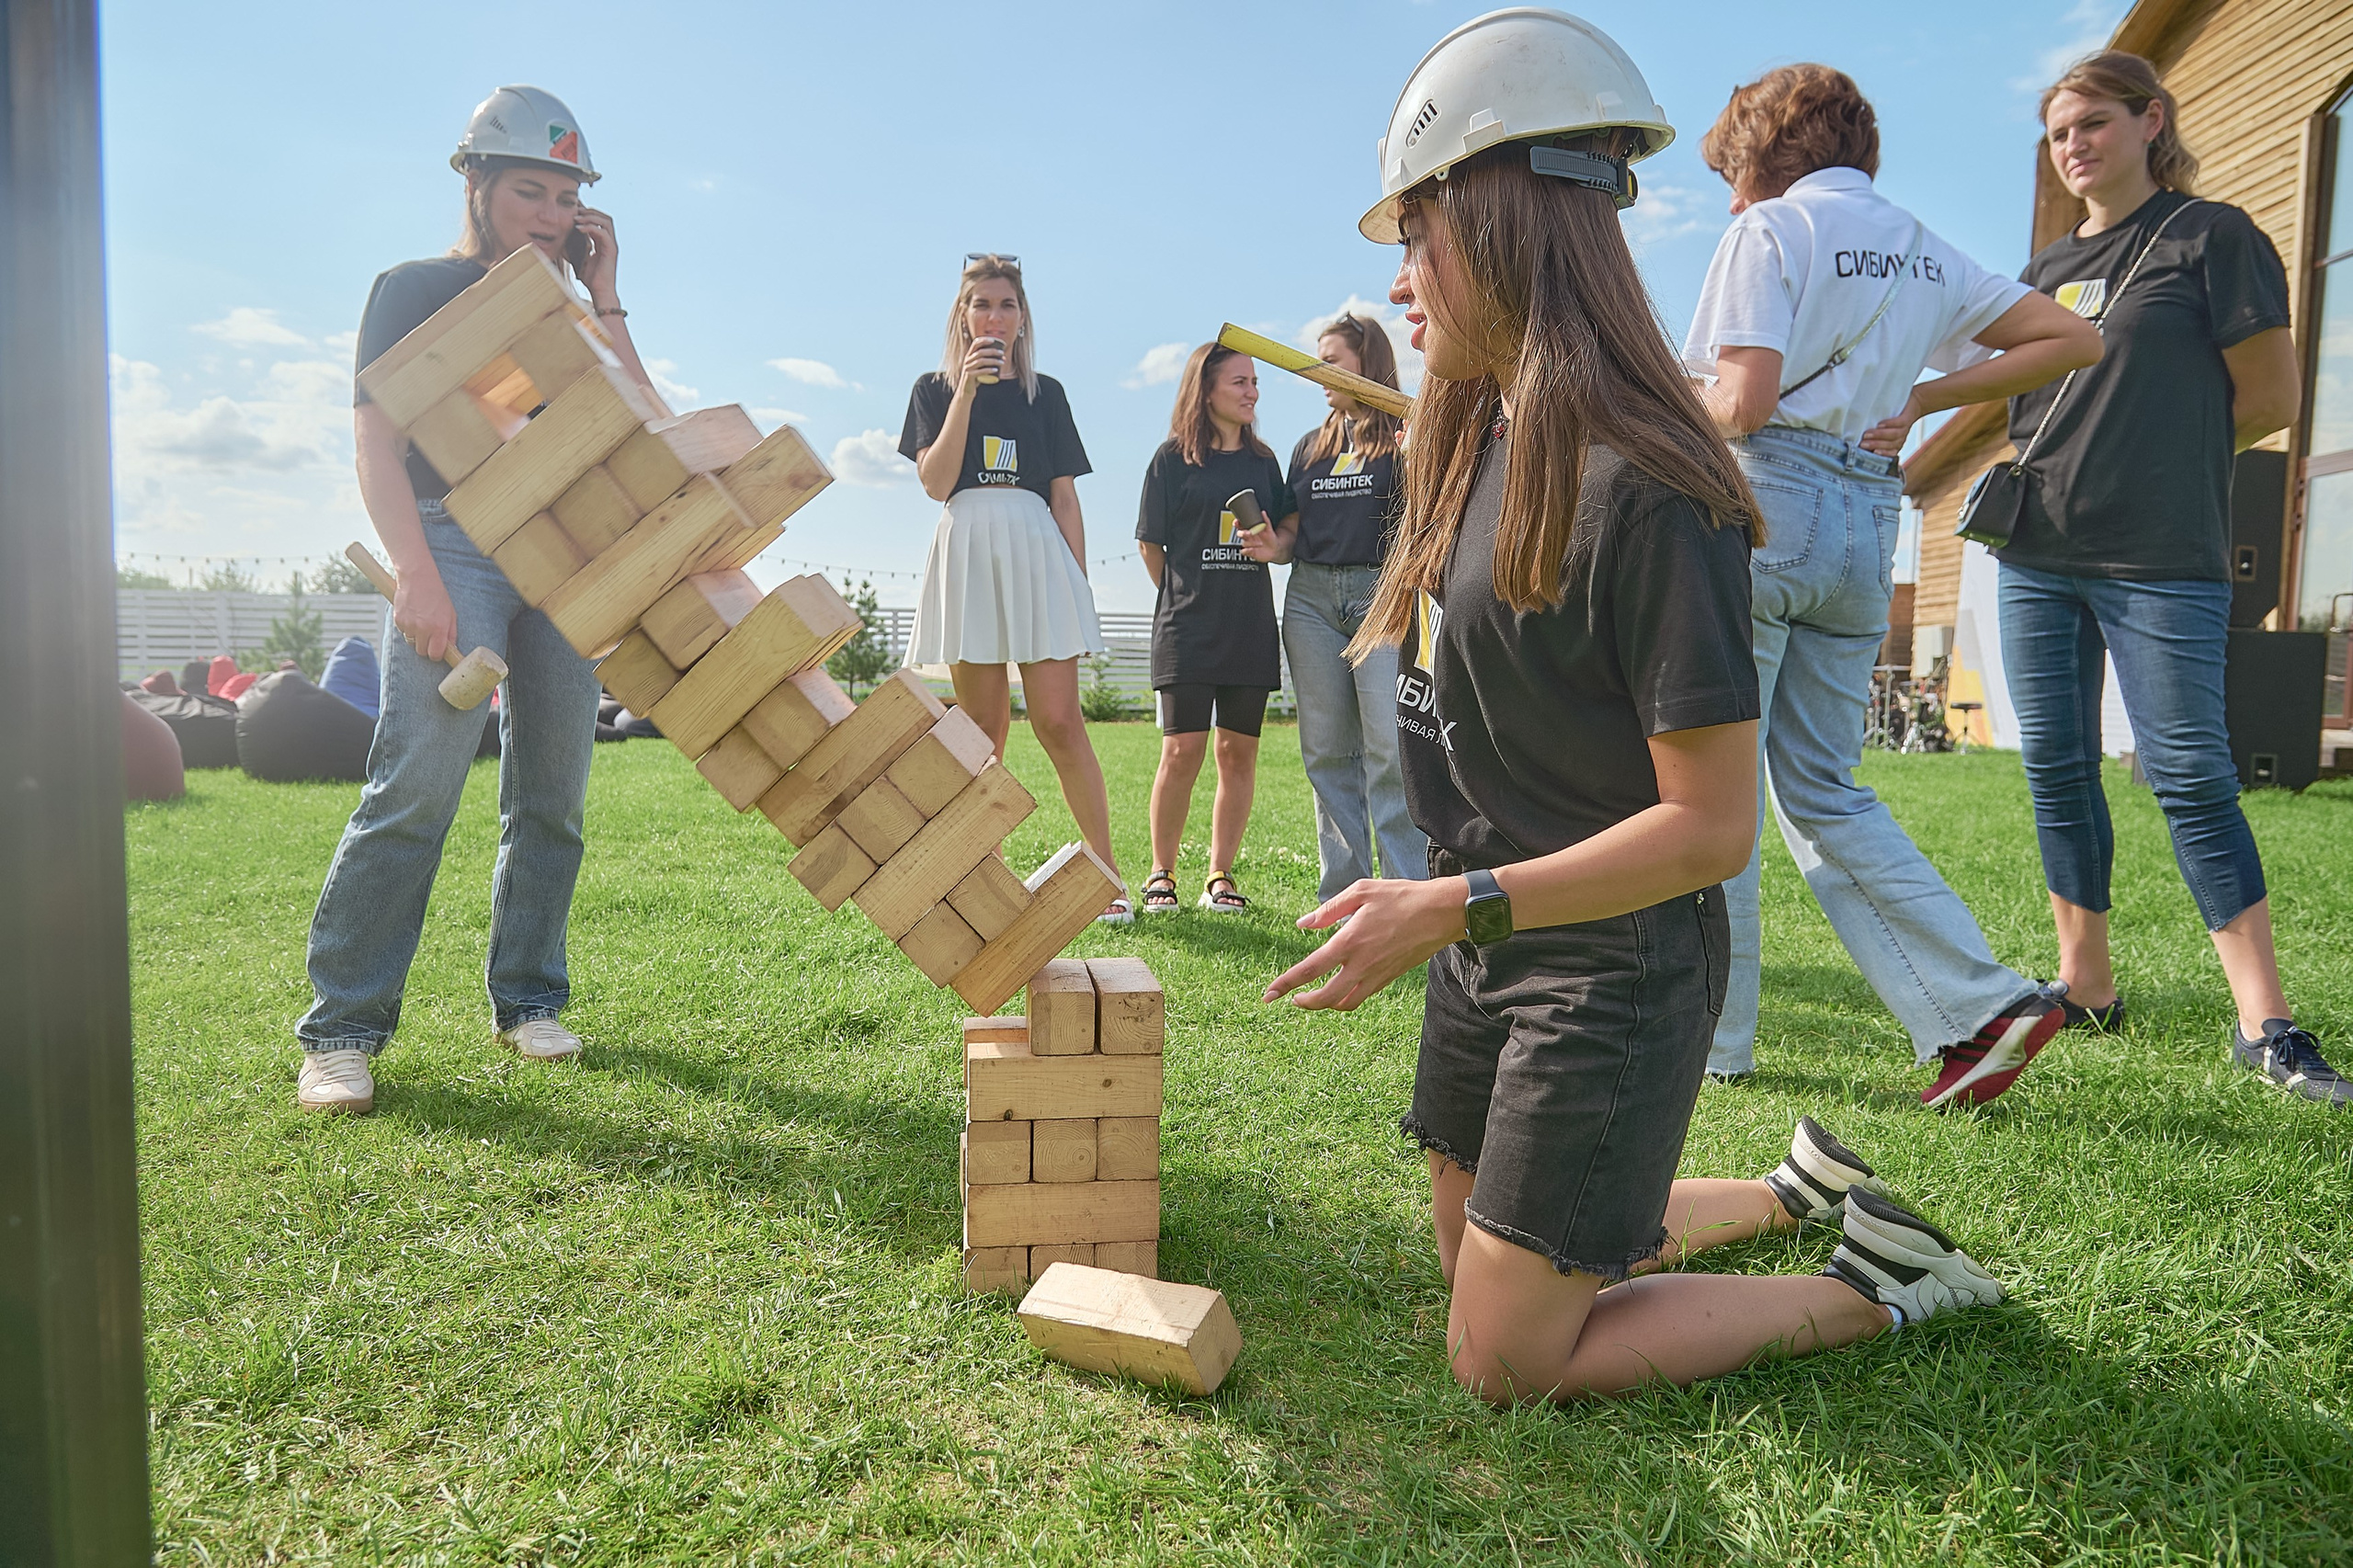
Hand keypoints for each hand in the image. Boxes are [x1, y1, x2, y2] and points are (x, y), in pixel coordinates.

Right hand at [391, 564, 457, 663]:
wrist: (417, 577)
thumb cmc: (436, 594)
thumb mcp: (451, 613)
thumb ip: (451, 633)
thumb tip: (451, 648)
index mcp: (439, 628)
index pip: (435, 654)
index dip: (437, 655)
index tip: (437, 652)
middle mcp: (423, 628)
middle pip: (422, 652)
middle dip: (426, 647)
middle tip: (429, 637)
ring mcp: (409, 625)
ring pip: (411, 643)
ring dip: (416, 637)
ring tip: (421, 622)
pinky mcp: (398, 620)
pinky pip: (403, 632)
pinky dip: (407, 628)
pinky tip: (413, 616)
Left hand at [573, 206, 619, 302]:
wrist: (600, 292)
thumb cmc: (590, 279)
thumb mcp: (579, 258)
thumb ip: (576, 247)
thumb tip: (561, 238)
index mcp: (604, 242)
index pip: (600, 221)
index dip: (588, 213)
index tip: (574, 210)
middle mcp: (610, 242)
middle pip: (605, 217)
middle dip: (590, 211)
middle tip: (575, 210)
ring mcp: (612, 245)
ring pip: (606, 222)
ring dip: (591, 216)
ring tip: (577, 218)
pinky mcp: (611, 250)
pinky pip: (603, 232)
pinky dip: (591, 227)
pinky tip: (579, 228)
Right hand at [960, 338, 1008, 386]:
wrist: (966, 390)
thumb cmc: (976, 377)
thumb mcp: (981, 367)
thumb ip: (989, 361)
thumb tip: (1003, 357)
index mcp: (969, 355)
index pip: (975, 344)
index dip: (984, 340)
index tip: (993, 340)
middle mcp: (967, 360)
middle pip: (980, 352)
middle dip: (992, 351)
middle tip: (1002, 353)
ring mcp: (967, 368)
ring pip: (981, 361)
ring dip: (993, 361)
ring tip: (1002, 362)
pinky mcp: (969, 376)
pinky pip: (980, 371)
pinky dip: (989, 370)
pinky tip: (996, 370)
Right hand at [1238, 524, 1281, 561]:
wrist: (1275, 550)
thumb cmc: (1270, 538)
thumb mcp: (1269, 529)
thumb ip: (1266, 520)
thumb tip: (1263, 512)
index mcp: (1250, 529)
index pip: (1240, 525)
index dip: (1237, 523)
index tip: (1237, 522)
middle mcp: (1248, 536)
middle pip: (1240, 534)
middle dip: (1243, 533)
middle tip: (1250, 533)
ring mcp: (1248, 544)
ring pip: (1243, 543)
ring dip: (1250, 543)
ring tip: (1260, 543)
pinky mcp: (1249, 552)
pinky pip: (1243, 551)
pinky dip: (1246, 551)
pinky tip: (1252, 549)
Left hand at [1264, 875, 1468, 1011]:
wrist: (1441, 913)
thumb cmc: (1400, 896)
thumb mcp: (1361, 892)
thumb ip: (1329, 910)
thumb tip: (1303, 925)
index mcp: (1349, 941)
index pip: (1309, 969)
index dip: (1285, 984)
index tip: (1268, 995)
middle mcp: (1361, 964)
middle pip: (1324, 997)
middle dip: (1302, 1002)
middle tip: (1289, 999)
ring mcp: (1377, 975)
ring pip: (1344, 1003)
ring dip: (1323, 1004)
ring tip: (1310, 997)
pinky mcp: (1389, 978)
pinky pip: (1361, 997)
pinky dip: (1344, 999)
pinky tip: (1337, 990)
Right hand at [1859, 390, 1926, 456]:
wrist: (1915, 405)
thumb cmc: (1894, 420)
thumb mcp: (1886, 431)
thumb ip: (1875, 439)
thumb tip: (1857, 444)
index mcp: (1895, 446)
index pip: (1889, 453)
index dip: (1881, 454)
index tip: (1869, 454)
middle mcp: (1901, 440)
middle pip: (1890, 445)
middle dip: (1875, 445)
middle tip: (1862, 444)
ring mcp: (1905, 429)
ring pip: (1894, 435)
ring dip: (1880, 435)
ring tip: (1867, 434)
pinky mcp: (1907, 418)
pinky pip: (1899, 423)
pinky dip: (1889, 424)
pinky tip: (1880, 424)